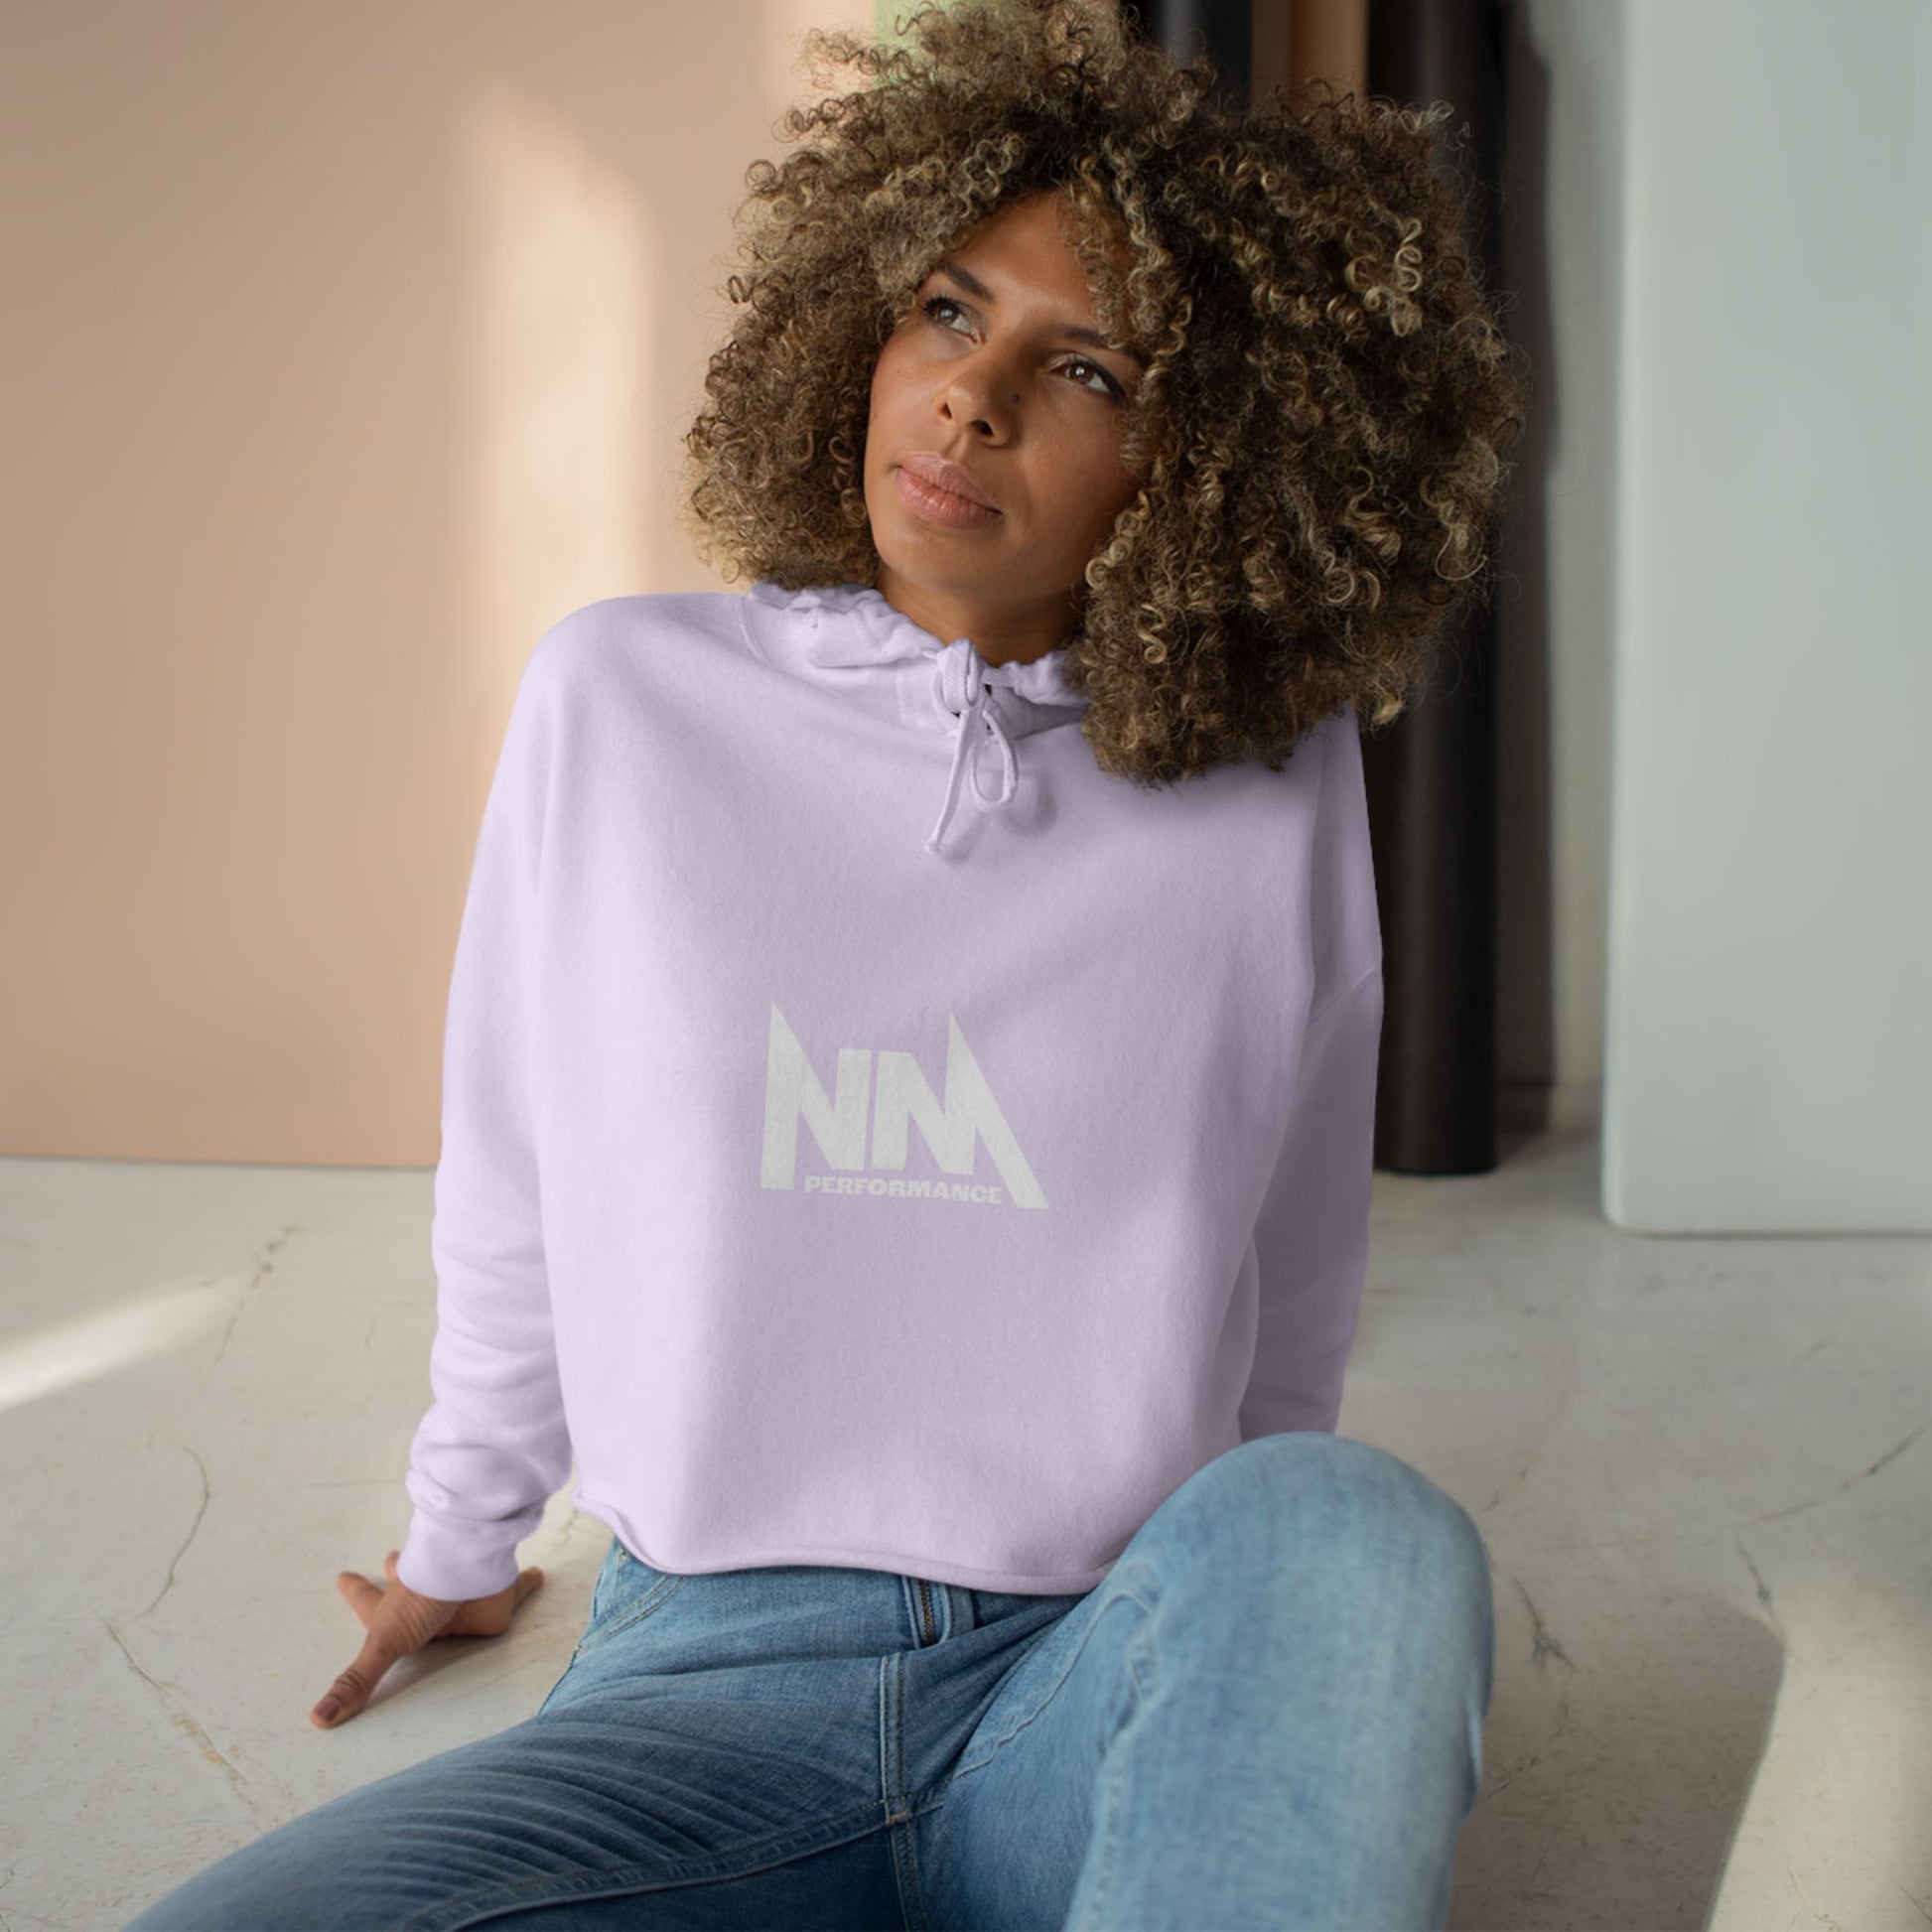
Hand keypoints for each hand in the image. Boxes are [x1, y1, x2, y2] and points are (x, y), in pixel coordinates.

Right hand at [310, 1548, 544, 1727]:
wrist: (464, 1569)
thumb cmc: (420, 1602)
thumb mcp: (383, 1644)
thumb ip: (356, 1682)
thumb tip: (316, 1721)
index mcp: (397, 1607)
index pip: (368, 1602)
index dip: (355, 1592)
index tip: (342, 1576)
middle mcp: (428, 1596)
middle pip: (409, 1578)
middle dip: (398, 1568)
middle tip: (391, 1558)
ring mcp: (460, 1592)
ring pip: (456, 1581)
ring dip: (454, 1574)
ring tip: (459, 1568)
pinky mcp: (496, 1595)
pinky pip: (519, 1586)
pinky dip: (529, 1581)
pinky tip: (540, 1575)